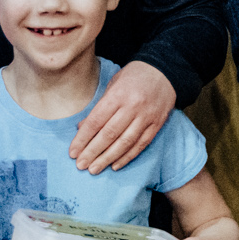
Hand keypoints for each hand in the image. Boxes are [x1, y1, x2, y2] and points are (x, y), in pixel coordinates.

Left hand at [71, 60, 177, 174]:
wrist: (164, 70)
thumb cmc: (134, 76)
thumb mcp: (112, 85)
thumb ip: (99, 107)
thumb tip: (81, 128)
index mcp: (118, 94)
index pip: (96, 121)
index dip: (83, 138)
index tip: (73, 152)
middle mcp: (133, 106)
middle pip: (109, 134)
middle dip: (92, 152)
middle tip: (81, 165)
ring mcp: (147, 116)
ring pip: (125, 143)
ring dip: (108, 158)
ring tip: (94, 169)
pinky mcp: (157, 124)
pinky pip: (141, 144)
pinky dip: (127, 157)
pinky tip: (115, 165)